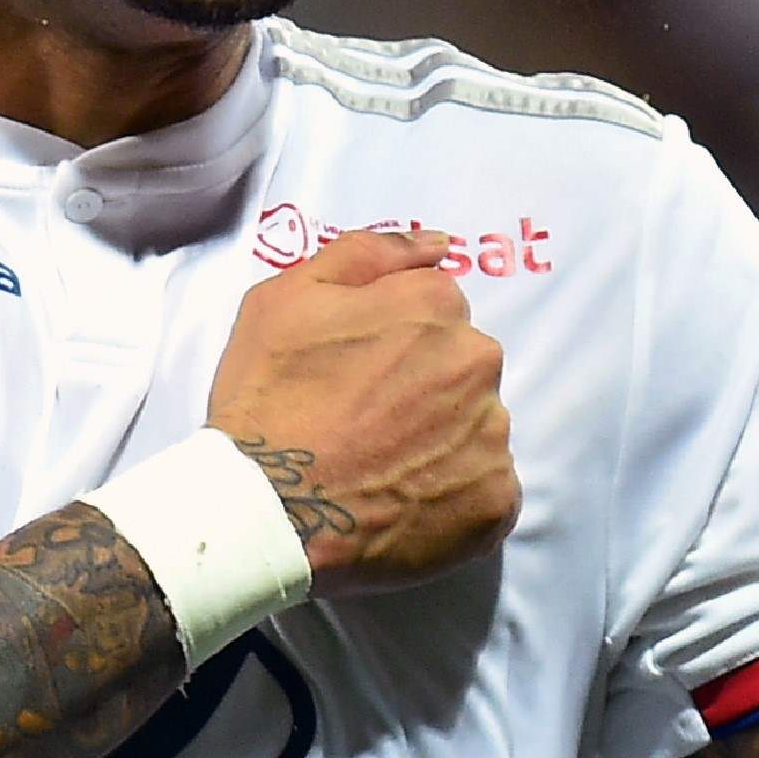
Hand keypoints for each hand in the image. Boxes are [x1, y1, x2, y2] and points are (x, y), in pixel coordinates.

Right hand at [205, 226, 515, 588]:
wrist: (262, 513)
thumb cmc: (265, 401)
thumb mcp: (285, 299)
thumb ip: (366, 254)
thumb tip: (438, 244)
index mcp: (436, 305)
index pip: (436, 309)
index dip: (393, 341)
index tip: (357, 375)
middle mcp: (478, 362)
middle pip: (463, 367)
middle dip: (425, 389)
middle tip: (366, 426)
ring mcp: (492, 436)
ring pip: (477, 429)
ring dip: (441, 443)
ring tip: (382, 472)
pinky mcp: (496, 502)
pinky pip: (486, 491)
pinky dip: (453, 498)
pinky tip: (404, 506)